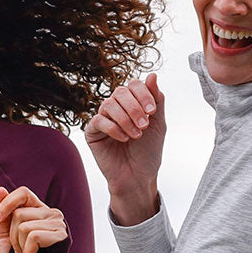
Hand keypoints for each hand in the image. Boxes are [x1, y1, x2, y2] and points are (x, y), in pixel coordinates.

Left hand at [0, 186, 66, 252]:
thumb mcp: (4, 235)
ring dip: (20, 247)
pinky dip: (28, 252)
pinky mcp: (63, 237)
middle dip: (12, 236)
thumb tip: (0, 189)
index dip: (6, 203)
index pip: (23, 192)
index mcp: (39, 210)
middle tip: (20, 252)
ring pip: (24, 225)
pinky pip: (33, 236)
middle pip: (19, 213)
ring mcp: (59, 224)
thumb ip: (3, 214)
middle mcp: (52, 214)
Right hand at [84, 73, 165, 224]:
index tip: (152, 112)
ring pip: (109, 104)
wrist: (138, 177)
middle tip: (145, 125)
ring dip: (125, 119)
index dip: (143, 94)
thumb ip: (157, 100)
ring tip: (136, 135)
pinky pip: (98, 120)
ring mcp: (103, 118)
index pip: (134, 85)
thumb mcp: (159, 124)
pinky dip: (113, 128)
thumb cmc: (148, 151)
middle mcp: (117, 108)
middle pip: (120, 92)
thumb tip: (152, 75)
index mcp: (133, 103)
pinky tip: (123, 139)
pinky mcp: (92, 132)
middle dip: (135, 108)